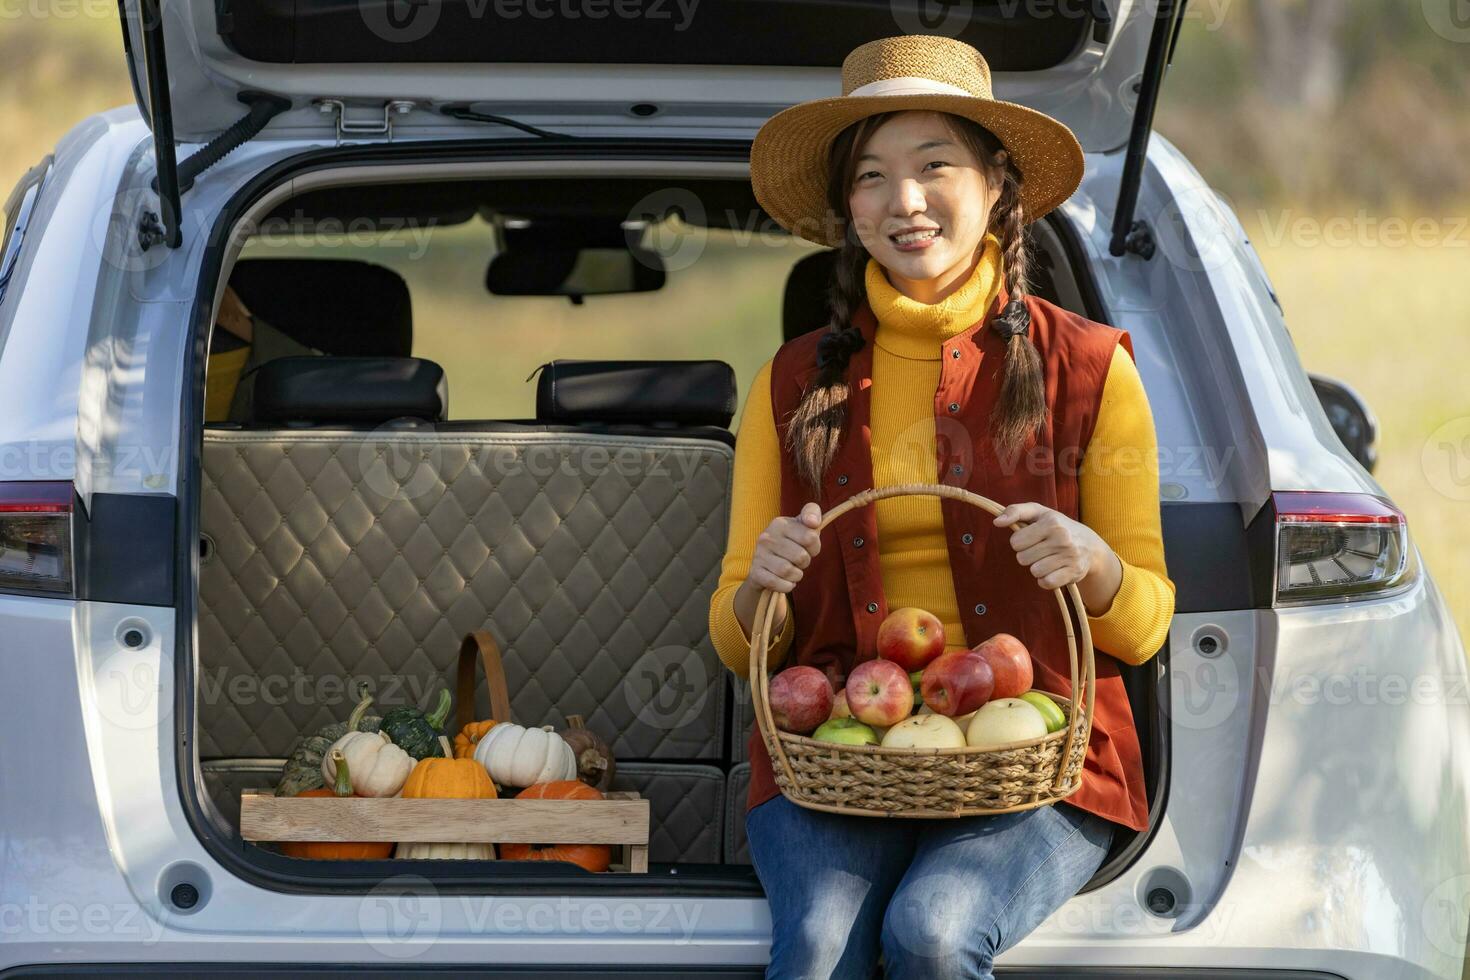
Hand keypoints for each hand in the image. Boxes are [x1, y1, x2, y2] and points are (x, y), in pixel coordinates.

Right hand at [747, 502, 821, 593]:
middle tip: (799, 561)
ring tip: (793, 571)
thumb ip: (811, 513)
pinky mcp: (755, 573)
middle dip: (805, 562)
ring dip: (796, 575)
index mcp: (779, 523)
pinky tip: (785, 581)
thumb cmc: (790, 543)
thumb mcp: (802, 525)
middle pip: (801, 556)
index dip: (815, 547)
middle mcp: (766, 537)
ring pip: (789, 571)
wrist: (765, 566)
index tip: (808, 547)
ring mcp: (759, 555)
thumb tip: (813, 522)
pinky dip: (786, 585)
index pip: (810, 537)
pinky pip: (778, 583)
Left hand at [993, 501, 1122, 613]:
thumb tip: (996, 522)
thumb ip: (1015, 511)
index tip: (1031, 538)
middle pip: (1023, 558)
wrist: (1090, 545)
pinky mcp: (1074, 572)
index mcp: (1051, 522)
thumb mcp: (1038, 512)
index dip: (1019, 542)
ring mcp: (1070, 556)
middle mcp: (1062, 538)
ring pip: (1034, 571)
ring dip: (1037, 567)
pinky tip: (1053, 570)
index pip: (1015, 542)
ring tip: (1048, 559)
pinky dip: (1046, 580)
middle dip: (1028, 555)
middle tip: (1041, 549)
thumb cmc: (1057, 526)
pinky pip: (1046, 583)